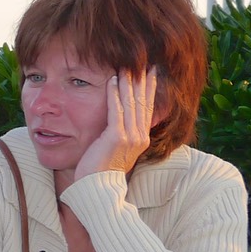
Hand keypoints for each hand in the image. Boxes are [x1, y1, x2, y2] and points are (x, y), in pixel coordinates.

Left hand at [74, 67, 157, 182]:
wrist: (98, 189)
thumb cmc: (102, 171)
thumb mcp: (117, 150)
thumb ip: (121, 135)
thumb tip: (120, 122)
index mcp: (141, 138)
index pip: (148, 108)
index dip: (150, 89)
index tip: (151, 72)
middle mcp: (140, 136)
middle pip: (143, 102)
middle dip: (143, 81)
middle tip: (144, 62)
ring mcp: (130, 137)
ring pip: (131, 104)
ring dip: (128, 83)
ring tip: (127, 66)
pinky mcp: (116, 137)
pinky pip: (116, 111)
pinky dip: (114, 94)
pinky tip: (112, 81)